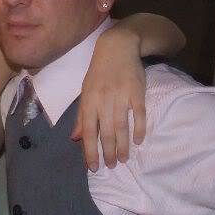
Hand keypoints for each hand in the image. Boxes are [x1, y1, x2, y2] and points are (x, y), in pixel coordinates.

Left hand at [72, 28, 146, 170]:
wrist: (117, 47)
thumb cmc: (98, 72)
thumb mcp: (85, 91)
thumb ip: (81, 116)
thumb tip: (75, 138)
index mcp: (89, 101)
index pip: (88, 131)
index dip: (90, 151)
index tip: (93, 167)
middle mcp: (103, 100)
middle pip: (106, 132)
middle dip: (108, 152)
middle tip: (111, 166)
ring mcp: (121, 96)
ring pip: (122, 126)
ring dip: (123, 145)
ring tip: (124, 159)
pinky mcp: (137, 92)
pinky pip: (139, 114)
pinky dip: (139, 129)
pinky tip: (138, 141)